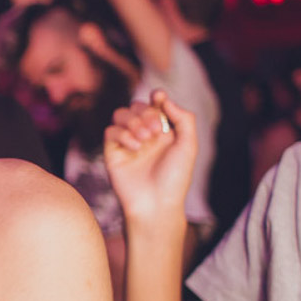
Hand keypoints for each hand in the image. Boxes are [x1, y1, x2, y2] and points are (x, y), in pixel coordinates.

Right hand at [103, 91, 196, 224]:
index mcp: (164, 133)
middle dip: (147, 113)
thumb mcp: (189, 146)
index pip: (156, 105)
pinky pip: (111, 131)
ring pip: (121, 114)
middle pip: (137, 106)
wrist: (156, 203)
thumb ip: (183, 118)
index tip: (158, 96)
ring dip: (133, 121)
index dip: (156, 97)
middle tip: (156, 131)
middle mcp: (145, 135)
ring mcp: (128, 143)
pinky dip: (123, 134)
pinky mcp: (113, 153)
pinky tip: (135, 147)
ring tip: (145, 139)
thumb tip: (163, 98)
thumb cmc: (175, 179)